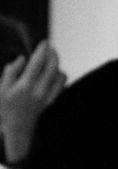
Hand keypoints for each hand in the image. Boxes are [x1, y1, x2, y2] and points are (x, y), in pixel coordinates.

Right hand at [0, 41, 66, 162]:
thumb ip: (10, 72)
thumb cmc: (5, 106)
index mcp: (24, 86)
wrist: (16, 127)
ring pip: (59, 74)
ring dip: (56, 64)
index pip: (37, 63)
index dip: (42, 50)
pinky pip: (61, 84)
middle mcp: (38, 90)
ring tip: (49, 59)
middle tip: (50, 48)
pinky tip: (54, 72)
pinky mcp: (51, 100)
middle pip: (52, 67)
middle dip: (53, 54)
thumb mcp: (1, 89)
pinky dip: (60, 75)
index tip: (44, 42)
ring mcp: (47, 96)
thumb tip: (22, 58)